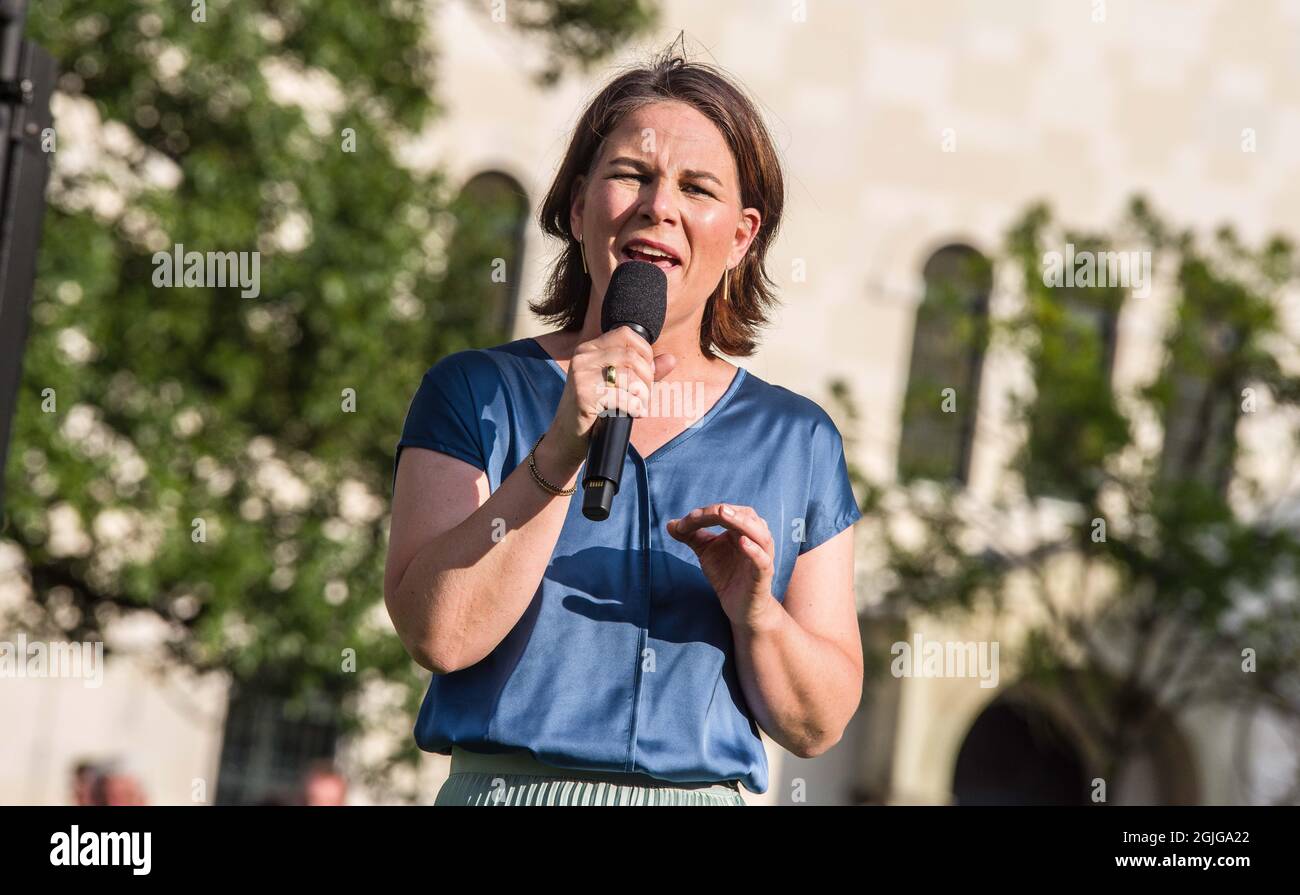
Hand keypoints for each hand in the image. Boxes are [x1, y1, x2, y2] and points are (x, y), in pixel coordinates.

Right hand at [545, 326, 676, 467]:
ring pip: (629, 374)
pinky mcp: (583, 394)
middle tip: (644, 396)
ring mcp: (581, 374)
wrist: (567, 437)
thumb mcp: (619, 386)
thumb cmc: (595, 410)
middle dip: (647, 378)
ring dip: (642, 394)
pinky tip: (632, 413)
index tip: (647, 374)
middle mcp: (583, 356)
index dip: (645, 352)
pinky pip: (621, 395)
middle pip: (631, 356)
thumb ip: (644, 372)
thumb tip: (671, 359)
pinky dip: (633, 406)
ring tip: (638, 406)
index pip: (626, 333)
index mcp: (590, 349)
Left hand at [666, 503, 776, 629]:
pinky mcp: (763, 576)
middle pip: (745, 516)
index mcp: (742, 529)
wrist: (740, 607)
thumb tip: (670, 524)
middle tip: (705, 512)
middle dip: (724, 512)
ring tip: (723, 514)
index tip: (682, 525)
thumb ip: (691, 537)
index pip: (726, 512)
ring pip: (759, 534)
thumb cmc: (727, 575)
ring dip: (741, 522)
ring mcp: (762, 556)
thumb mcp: (706, 552)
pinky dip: (754, 550)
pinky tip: (742, 542)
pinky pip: (762, 561)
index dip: (703, 514)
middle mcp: (756, 539)